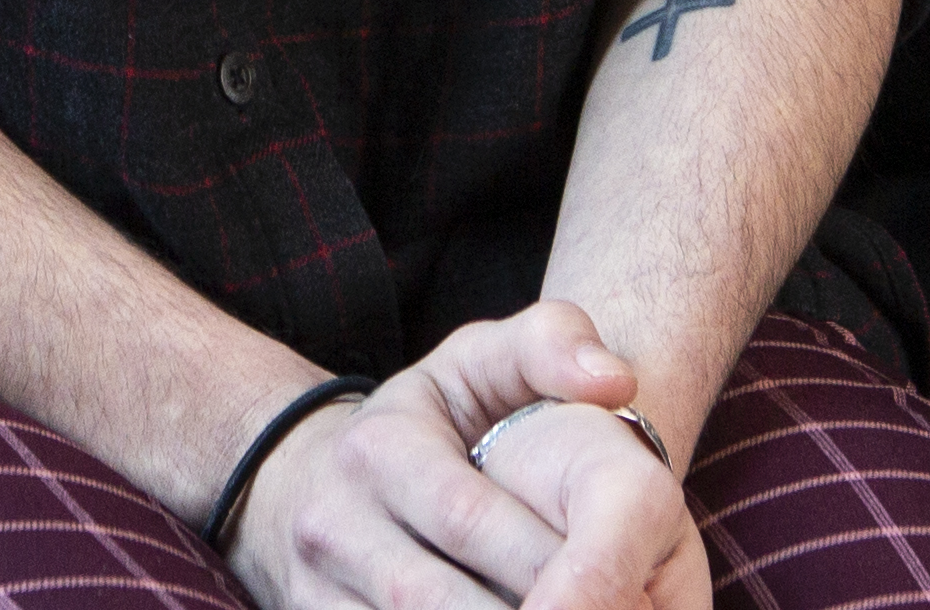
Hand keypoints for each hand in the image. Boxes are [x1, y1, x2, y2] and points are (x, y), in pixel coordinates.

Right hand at [225, 307, 690, 609]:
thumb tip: (616, 380)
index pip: (469, 517)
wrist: (301, 487)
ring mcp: (314, 589)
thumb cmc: (429, 427)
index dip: (551, 565)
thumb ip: (553, 346)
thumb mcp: (481, 364)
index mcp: (380, 445)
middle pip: (431, 600)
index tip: (628, 593)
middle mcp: (334, 520)